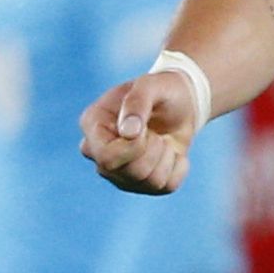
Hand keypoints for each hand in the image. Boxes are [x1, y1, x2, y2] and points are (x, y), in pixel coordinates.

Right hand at [81, 66, 203, 194]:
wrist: (180, 104)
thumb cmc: (161, 91)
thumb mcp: (150, 85)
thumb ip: (137, 101)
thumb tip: (128, 134)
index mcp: (93, 126)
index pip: (107, 157)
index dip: (134, 148)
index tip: (146, 129)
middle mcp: (98, 152)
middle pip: (130, 173)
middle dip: (154, 151)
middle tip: (155, 133)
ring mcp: (117, 171)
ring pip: (149, 183)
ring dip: (167, 158)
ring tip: (162, 140)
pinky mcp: (140, 183)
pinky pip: (167, 187)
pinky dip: (179, 168)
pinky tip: (172, 153)